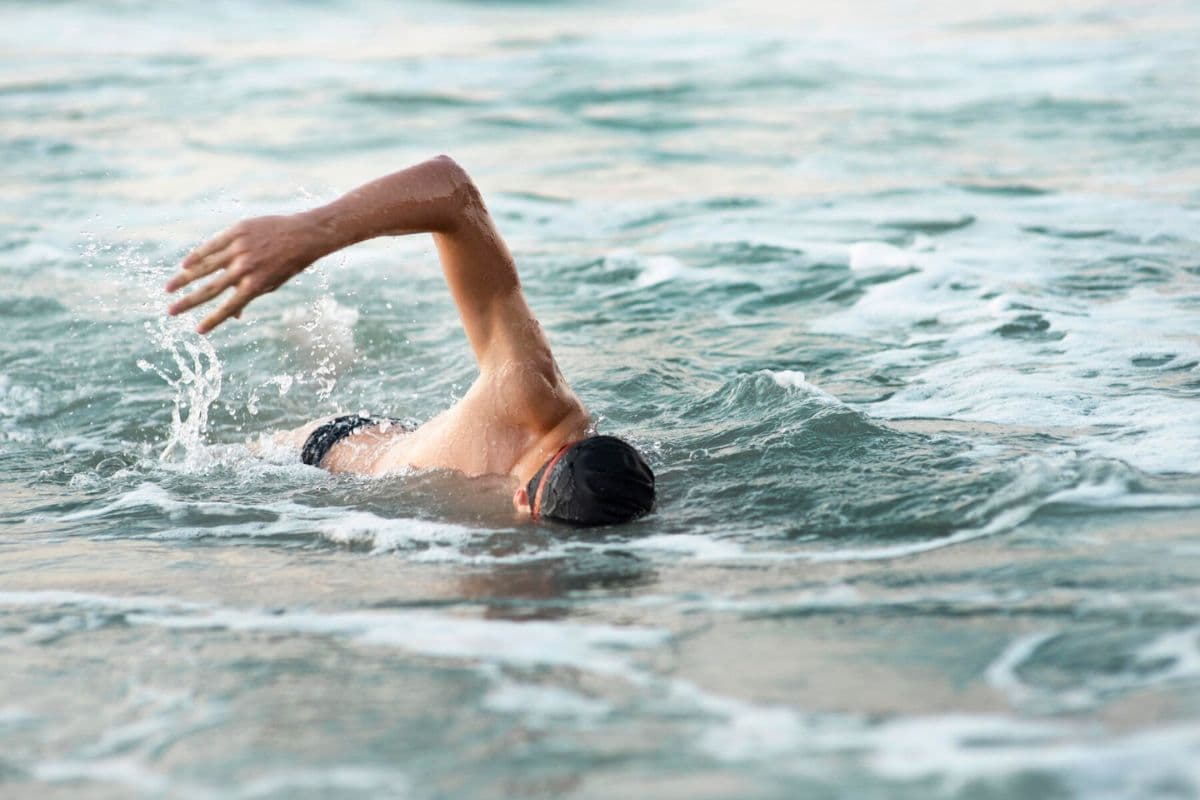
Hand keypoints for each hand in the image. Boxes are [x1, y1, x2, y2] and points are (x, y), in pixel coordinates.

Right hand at [165, 213, 323, 333]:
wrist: (302, 235)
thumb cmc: (287, 264)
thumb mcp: (272, 284)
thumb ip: (249, 296)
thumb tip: (234, 316)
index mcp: (255, 285)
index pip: (228, 307)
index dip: (213, 320)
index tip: (198, 331)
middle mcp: (245, 269)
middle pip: (210, 289)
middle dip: (188, 302)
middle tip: (170, 312)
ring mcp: (239, 249)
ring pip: (205, 266)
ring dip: (184, 278)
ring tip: (168, 289)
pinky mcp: (237, 232)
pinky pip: (212, 245)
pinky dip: (197, 255)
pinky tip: (184, 265)